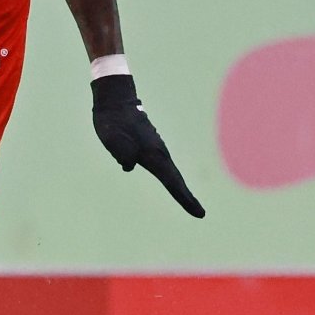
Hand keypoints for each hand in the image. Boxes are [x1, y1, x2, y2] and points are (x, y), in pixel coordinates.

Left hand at [91, 74, 204, 217]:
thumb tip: (128, 166)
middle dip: (186, 197)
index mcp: (153, 155)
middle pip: (174, 180)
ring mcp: (154, 148)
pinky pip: (159, 165)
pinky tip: (171, 182)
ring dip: (178, 188)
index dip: (185, 199)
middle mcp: (158, 153)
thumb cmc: (114, 123)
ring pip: (168, 172)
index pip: (172, 183)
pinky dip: (166, 176)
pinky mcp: (148, 145)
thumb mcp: (115, 144)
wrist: (116, 101)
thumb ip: (125, 157)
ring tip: (189, 202)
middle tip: (199, 213)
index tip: (199, 213)